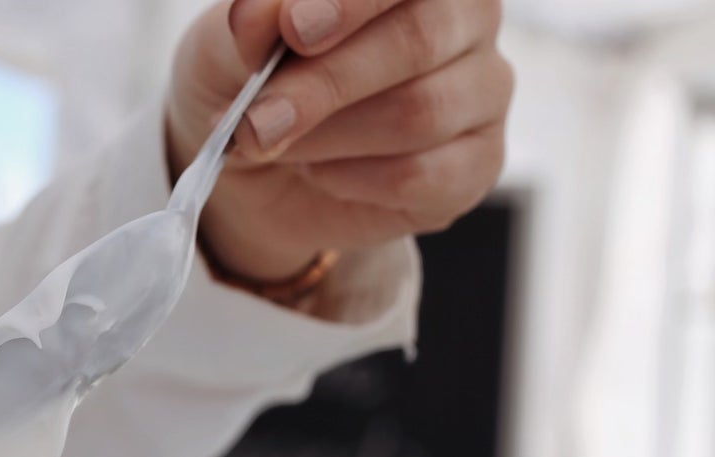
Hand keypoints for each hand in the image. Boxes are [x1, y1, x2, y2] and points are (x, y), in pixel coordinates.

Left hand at [166, 0, 512, 283]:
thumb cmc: (257, 79)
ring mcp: (482, 90)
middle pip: (419, 39)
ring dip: (328, 138)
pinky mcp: (476, 164)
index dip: (352, 2)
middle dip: (326, 84)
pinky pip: (422, 175)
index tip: (294, 29)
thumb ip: (253, 23)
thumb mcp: (231, 44)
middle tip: (257, 120)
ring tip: (279, 145)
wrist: (257, 166)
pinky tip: (322, 173)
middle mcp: (466, 17)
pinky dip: (352, 180)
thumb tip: (258, 15)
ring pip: (419, 112)